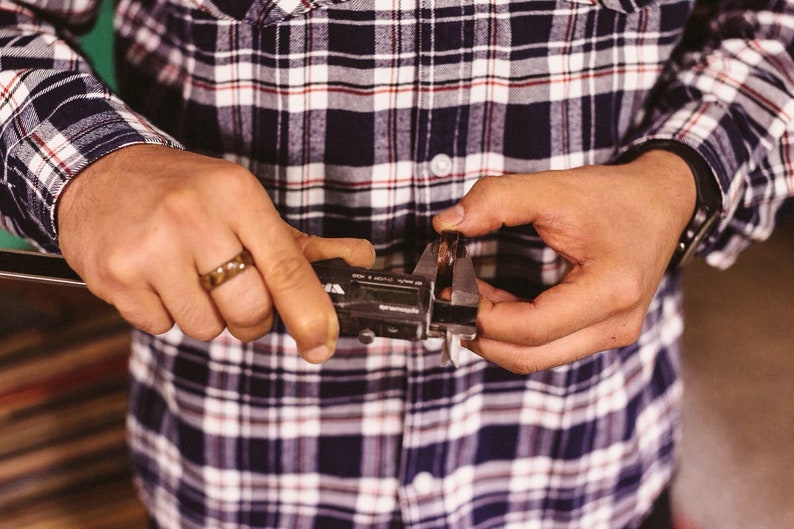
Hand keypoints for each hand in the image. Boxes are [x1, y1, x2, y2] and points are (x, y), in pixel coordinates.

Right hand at [57, 145, 374, 361]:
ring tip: (187, 276)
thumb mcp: (241, 202)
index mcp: (236, 194)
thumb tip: (359, 259)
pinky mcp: (115, 276)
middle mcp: (193, 217)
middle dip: (250, 318)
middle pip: (249, 309)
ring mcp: (150, 248)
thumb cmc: (183, 192)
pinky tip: (156, 279)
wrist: (99, 174)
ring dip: (204, 315)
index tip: (322, 342)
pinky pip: (161, 327)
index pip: (287, 267)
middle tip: (234, 295)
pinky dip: (164, 313)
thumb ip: (299, 243)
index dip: (311, 313)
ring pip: (205, 327)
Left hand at [433, 150, 695, 372]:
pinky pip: (548, 348)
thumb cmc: (615, 196)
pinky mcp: (603, 333)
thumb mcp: (553, 188)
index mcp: (610, 291)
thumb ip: (496, 201)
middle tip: (451, 301)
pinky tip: (494, 306)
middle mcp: (616, 325)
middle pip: (529, 356)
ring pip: (536, 359)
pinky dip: (515, 334)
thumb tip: (446, 226)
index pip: (531, 328)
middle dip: (482, 333)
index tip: (453, 288)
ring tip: (469, 300)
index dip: (483, 315)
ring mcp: (612, 334)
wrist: (662, 202)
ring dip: (495, 337)